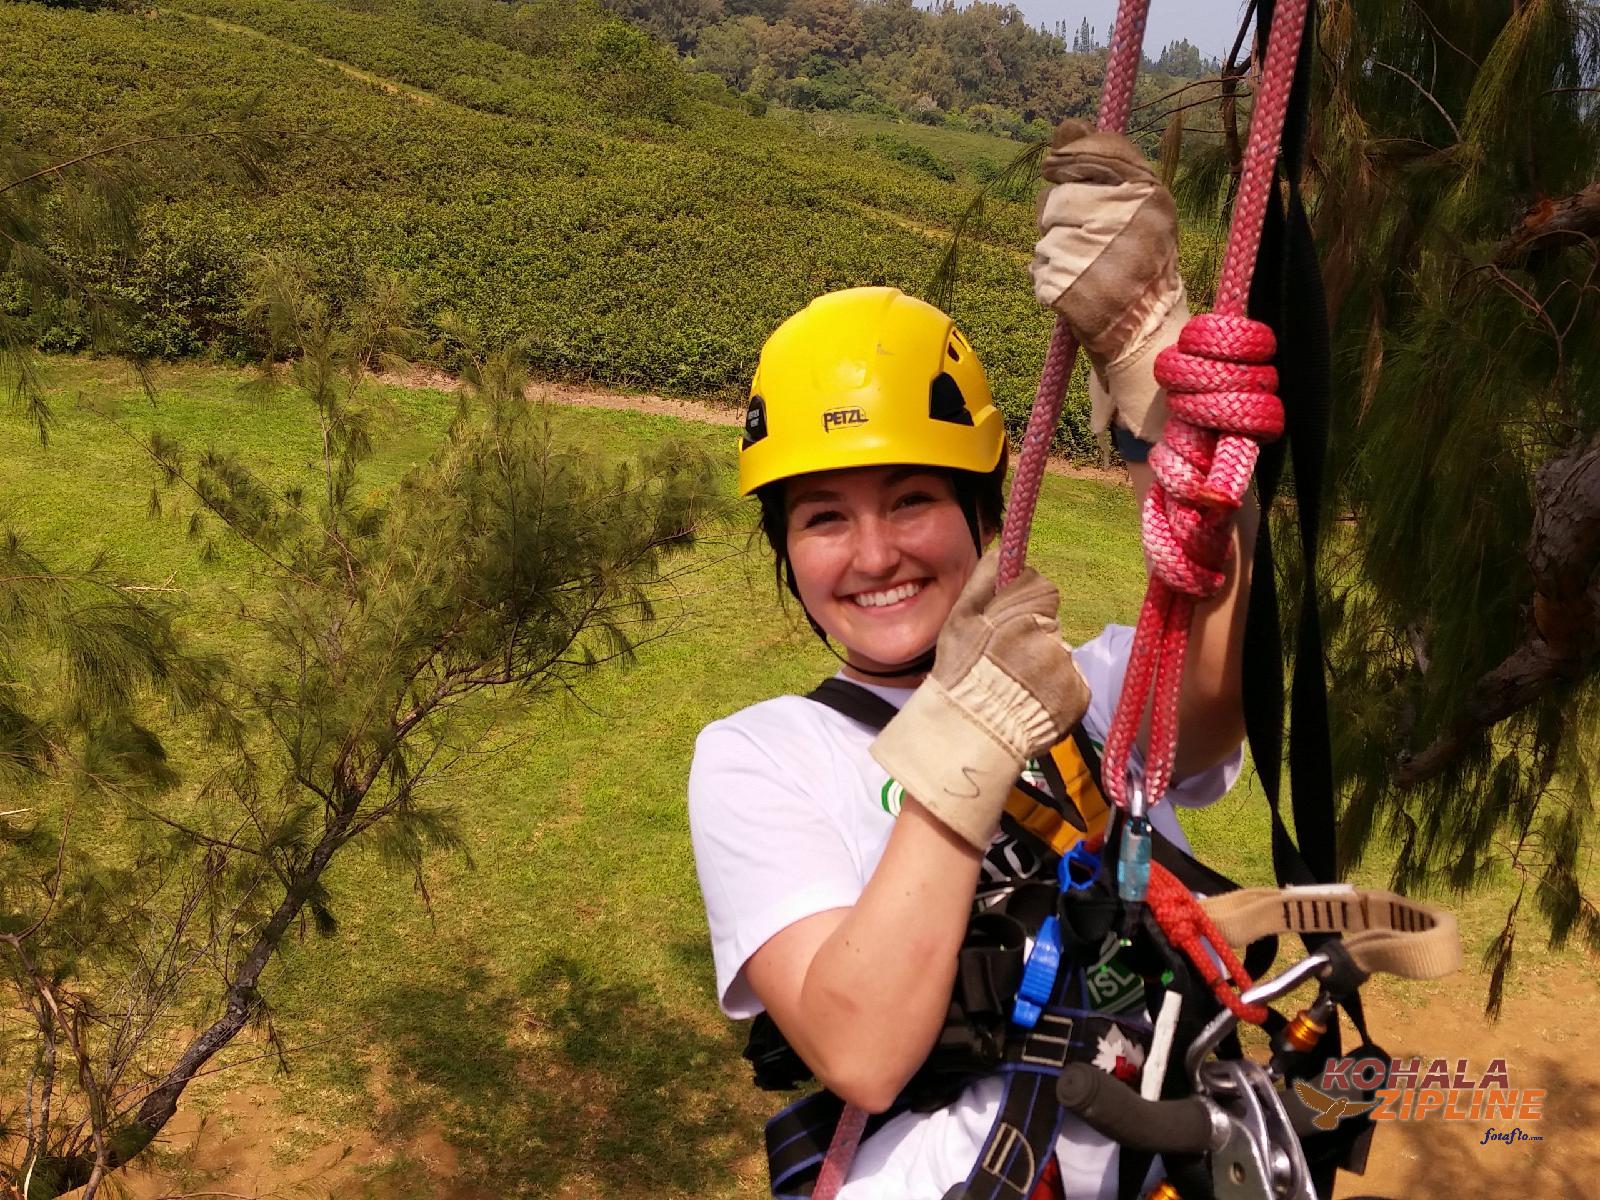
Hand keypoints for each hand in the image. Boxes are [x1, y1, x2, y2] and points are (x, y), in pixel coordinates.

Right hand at [870, 549, 1089, 849]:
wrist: (972, 733)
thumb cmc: (960, 673)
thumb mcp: (959, 620)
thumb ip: (984, 579)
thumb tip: (1003, 545)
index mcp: (1024, 613)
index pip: (1042, 590)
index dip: (1023, 606)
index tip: (1005, 629)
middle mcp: (1051, 637)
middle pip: (1050, 622)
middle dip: (1032, 636)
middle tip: (1004, 663)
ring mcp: (1067, 668)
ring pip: (1059, 652)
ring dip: (1043, 665)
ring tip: (1014, 687)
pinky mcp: (1078, 696)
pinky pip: (1071, 682)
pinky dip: (1055, 691)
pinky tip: (1030, 702)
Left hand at [1030, 118, 1189, 442]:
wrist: (1147, 330)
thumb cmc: (1141, 261)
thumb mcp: (1139, 206)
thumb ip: (1104, 163)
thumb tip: (1066, 124)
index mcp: (1149, 193)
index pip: (1096, 151)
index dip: (1068, 157)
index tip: (1057, 167)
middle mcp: (1124, 220)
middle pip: (1060, 194)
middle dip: (1060, 213)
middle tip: (1084, 237)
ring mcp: (1095, 255)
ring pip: (1046, 233)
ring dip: (1054, 249)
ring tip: (1085, 267)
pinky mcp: (1069, 288)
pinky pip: (1039, 268)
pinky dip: (1049, 279)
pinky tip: (1076, 289)